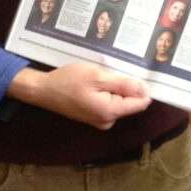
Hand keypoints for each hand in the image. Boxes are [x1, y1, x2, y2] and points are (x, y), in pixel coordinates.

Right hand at [7, 62, 150, 129]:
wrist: (44, 90)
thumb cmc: (69, 81)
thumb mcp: (97, 77)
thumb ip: (123, 85)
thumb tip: (146, 90)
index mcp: (110, 112)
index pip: (140, 103)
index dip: (143, 87)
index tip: (138, 72)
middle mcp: (107, 121)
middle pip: (129, 102)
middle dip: (125, 85)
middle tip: (111, 70)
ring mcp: (100, 120)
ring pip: (118, 101)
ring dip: (114, 87)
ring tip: (102, 73)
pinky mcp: (93, 116)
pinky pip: (108, 102)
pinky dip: (106, 91)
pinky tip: (95, 81)